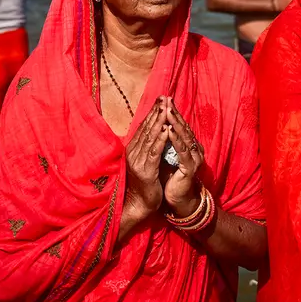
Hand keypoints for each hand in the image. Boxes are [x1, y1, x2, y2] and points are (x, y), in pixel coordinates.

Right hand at [123, 100, 166, 220]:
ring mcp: (138, 161)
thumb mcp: (147, 160)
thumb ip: (150, 146)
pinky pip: (154, 152)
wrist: (141, 204)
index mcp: (133, 149)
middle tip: (164, 98)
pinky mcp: (146, 170)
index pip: (143, 126)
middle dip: (156, 112)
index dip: (152, 112)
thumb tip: (158, 130)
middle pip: (146, 128)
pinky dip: (160, 140)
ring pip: (150, 137)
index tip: (161, 99)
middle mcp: (133, 152)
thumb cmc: (147, 183)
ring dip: (159, 122)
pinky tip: (167, 130)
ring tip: (166, 109)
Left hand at [160, 98, 204, 217]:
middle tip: (166, 100)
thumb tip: (155, 126)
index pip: (180, 125)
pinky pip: (182, 151)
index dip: (172, 112)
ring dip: (174, 123)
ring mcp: (194, 158)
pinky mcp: (190, 168)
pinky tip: (169, 131)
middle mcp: (194, 149)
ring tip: (167, 111)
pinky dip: (175, 140)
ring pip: (184, 136)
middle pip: (183, 127)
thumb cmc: (171, 177)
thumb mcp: (166, 156)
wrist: (178, 198)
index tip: (163, 99)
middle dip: (173, 113)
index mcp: (188, 145)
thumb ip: (165, 142)